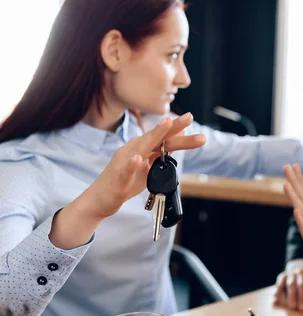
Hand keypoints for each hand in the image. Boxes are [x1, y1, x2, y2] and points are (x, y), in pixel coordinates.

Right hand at [83, 113, 204, 218]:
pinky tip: (138, 159)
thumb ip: (162, 153)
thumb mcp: (149, 167)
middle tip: (189, 117)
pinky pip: (126, 170)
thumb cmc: (126, 181)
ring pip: (142, 147)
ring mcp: (124, 162)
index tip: (190, 117)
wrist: (100, 199)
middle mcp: (133, 150)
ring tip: (167, 124)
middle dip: (173, 127)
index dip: (177, 128)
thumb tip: (179, 138)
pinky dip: (132, 164)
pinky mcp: (118, 178)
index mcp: (141, 148)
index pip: (163, 136)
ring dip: (155, 135)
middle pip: (156, 137)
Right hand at [273, 268, 302, 310]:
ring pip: (291, 284)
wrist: (301, 272)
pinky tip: (276, 300)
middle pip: (302, 283)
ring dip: (292, 296)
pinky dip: (277, 292)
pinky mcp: (282, 277)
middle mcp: (302, 271)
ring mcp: (292, 274)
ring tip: (293, 308)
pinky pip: (279, 284)